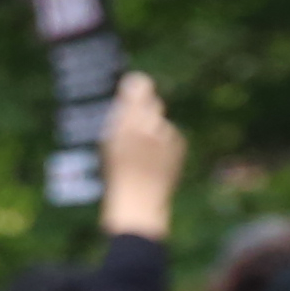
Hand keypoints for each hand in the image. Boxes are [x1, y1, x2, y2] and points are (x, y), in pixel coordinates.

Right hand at [99, 72, 186, 241]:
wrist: (139, 205)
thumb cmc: (117, 176)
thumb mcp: (110, 144)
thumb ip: (122, 115)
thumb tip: (133, 88)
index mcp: (128, 120)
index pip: (140, 86)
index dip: (136, 86)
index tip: (131, 89)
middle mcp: (151, 122)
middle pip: (152, 104)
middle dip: (144, 111)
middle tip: (132, 130)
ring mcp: (167, 134)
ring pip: (160, 123)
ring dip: (153, 132)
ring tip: (142, 155)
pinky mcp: (179, 145)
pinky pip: (170, 137)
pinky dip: (163, 144)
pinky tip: (155, 161)